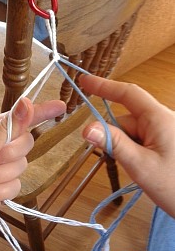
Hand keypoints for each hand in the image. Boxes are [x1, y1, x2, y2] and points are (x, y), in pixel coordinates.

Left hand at [0, 98, 65, 243]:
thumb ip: (6, 128)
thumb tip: (26, 103)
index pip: (18, 118)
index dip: (39, 112)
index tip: (59, 107)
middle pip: (24, 143)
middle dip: (7, 155)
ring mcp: (0, 168)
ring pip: (21, 166)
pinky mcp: (2, 188)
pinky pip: (16, 186)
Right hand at [80, 75, 174, 216]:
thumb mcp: (141, 165)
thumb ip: (114, 144)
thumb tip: (87, 128)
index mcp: (159, 118)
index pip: (128, 94)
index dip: (104, 86)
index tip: (85, 81)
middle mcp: (161, 120)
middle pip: (126, 119)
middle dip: (116, 137)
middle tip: (119, 160)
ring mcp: (164, 131)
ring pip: (132, 132)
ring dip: (126, 147)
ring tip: (139, 169)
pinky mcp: (165, 141)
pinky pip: (140, 139)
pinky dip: (134, 151)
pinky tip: (144, 167)